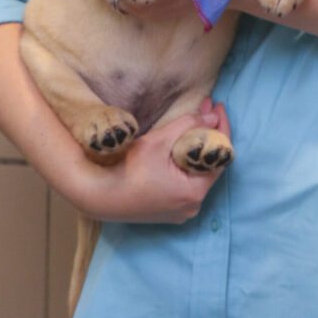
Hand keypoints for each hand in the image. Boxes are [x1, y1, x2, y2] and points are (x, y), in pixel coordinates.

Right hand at [78, 97, 231, 223]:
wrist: (96, 195)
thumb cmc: (127, 168)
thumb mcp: (160, 141)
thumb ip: (189, 126)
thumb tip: (212, 118)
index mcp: (194, 192)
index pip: (220, 155)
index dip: (221, 128)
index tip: (218, 106)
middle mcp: (191, 206)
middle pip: (210, 164)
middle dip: (209, 134)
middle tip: (206, 108)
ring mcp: (179, 210)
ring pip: (197, 172)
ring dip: (197, 146)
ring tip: (195, 120)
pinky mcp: (168, 210)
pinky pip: (186, 182)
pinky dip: (186, 161)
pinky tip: (181, 143)